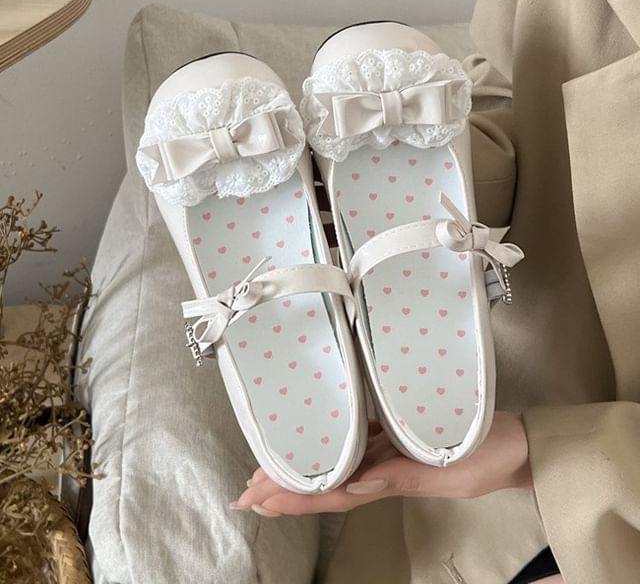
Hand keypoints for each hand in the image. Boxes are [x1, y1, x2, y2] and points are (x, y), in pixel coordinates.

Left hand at [232, 411, 531, 516]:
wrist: (518, 441)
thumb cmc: (489, 453)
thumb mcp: (448, 470)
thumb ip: (402, 477)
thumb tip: (353, 486)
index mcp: (392, 477)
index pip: (334, 492)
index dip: (296, 498)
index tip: (259, 500)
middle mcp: (383, 466)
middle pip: (327, 478)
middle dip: (286, 485)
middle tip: (247, 489)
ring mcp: (390, 450)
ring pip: (338, 459)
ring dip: (304, 465)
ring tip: (270, 467)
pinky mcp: (399, 432)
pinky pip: (359, 438)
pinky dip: (334, 439)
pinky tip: (317, 435)